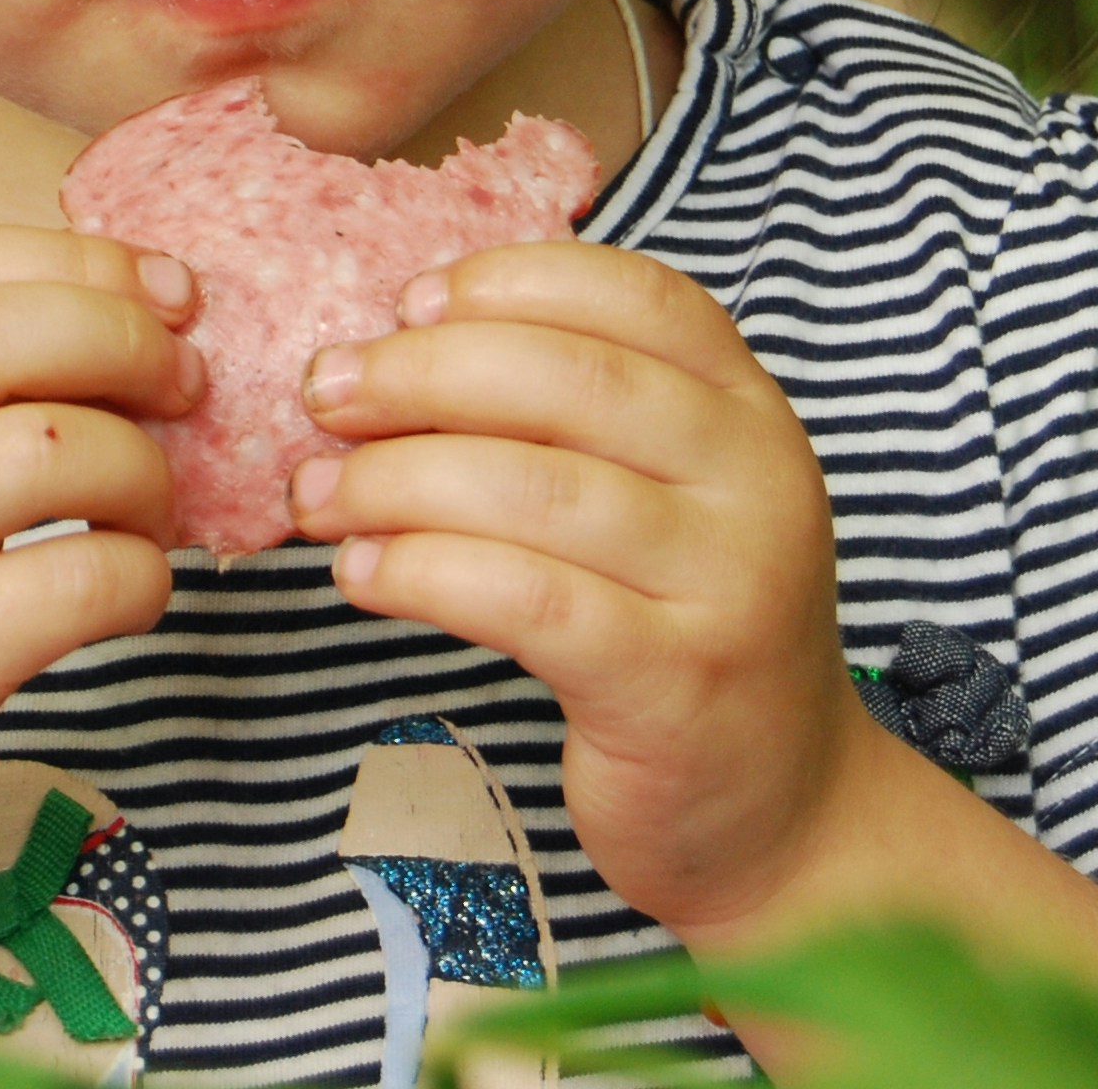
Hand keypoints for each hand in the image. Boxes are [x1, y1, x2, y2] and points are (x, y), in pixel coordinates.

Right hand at [0, 225, 202, 943]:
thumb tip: (126, 305)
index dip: (84, 263)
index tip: (165, 293)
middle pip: (5, 332)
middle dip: (129, 343)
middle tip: (186, 387)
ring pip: (54, 451)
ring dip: (144, 471)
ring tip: (149, 512)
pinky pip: (75, 585)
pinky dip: (139, 578)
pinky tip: (129, 594)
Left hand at [288, 241, 865, 936]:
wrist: (780, 815)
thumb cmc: (683, 634)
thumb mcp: (666, 501)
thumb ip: (575, 422)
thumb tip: (398, 347)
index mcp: (752, 412)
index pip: (636, 295)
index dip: (511, 282)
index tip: (409, 304)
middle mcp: (757, 483)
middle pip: (570, 380)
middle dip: (423, 373)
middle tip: (325, 395)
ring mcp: (727, 586)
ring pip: (535, 489)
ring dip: (396, 479)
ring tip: (317, 493)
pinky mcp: (674, 686)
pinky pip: (527, 600)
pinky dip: (425, 572)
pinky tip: (363, 571)